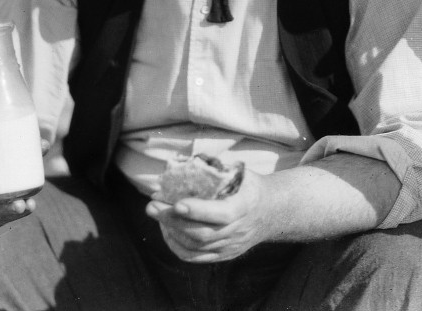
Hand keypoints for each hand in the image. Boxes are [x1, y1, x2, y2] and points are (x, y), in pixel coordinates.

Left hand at [146, 168, 270, 262]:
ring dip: (171, 231)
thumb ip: (215, 169)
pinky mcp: (223, 255)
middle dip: (173, 220)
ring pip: (196, 246)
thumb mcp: (239, 172)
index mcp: (246, 205)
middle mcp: (239, 230)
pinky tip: (166, 230)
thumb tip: (180, 163)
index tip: (177, 203)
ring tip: (156, 213)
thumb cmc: (248, 186)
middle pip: (203, 234)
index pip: (222, 214)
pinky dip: (176, 245)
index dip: (198, 211)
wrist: (270, 211)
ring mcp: (231, 245)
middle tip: (152, 206)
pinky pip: (195, 257)